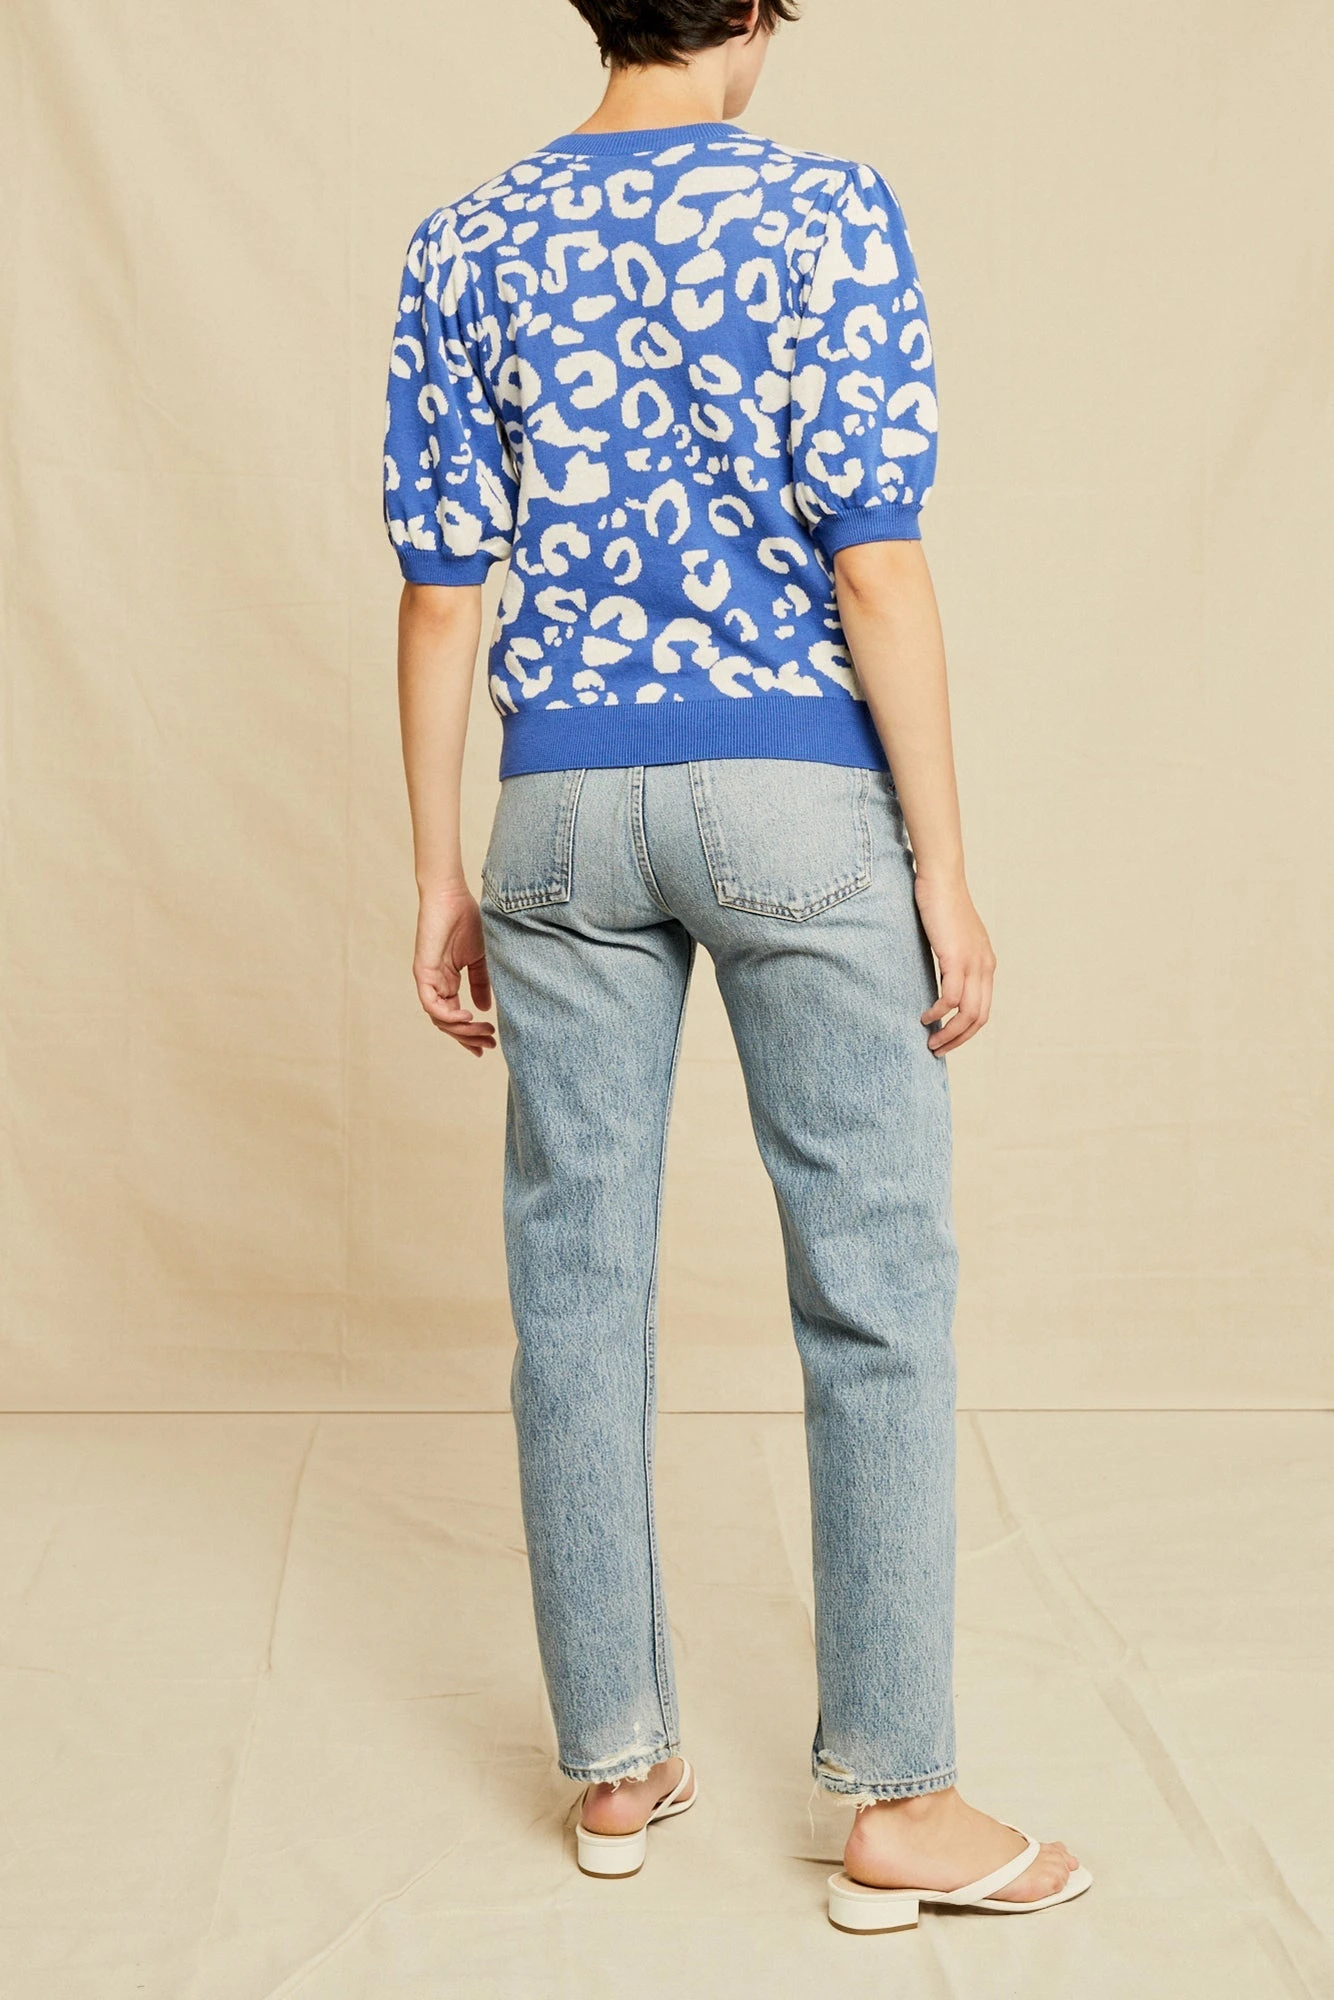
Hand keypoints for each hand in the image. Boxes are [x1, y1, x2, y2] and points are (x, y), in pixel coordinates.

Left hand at [412, 887, 495, 1055]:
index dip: (470, 1034)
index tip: (489, 1045)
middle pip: (447, 1024)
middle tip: (488, 1045)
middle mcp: (435, 984)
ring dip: (462, 1031)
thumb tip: (484, 1010)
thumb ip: (481, 984)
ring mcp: (428, 979)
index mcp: (447, 982)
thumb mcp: (480, 959)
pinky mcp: (422, 972)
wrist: (453, 896)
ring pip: (439, 1019)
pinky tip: (468, 1018)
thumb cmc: (467, 921)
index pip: (455, 1017)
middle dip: (469, 1038)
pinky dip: (448, 1016)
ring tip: (483, 1032)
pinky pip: (431, 1003)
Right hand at [913, 872, 995, 1054]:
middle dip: (959, 1039)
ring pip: (968, 1012)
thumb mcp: (951, 938)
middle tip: (938, 1049)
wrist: (941, 879)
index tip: (947, 1040)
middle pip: (979, 1017)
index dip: (966, 1031)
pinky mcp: (956, 957)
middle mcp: (985, 966)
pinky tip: (925, 1016)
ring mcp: (973, 962)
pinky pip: (951, 997)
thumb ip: (951, 960)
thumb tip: (938, 980)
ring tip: (931, 1041)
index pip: (983, 1009)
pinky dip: (939, 1013)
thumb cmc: (940, 905)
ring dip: (949, 1032)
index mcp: (986, 963)